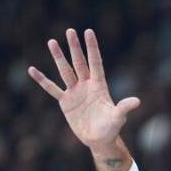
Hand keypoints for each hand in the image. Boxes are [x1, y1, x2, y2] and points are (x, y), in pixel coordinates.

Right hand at [28, 28, 139, 150]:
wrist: (99, 140)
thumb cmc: (111, 128)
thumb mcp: (118, 117)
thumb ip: (124, 107)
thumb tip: (138, 101)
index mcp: (100, 86)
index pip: (96, 62)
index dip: (92, 48)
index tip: (88, 32)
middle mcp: (86, 85)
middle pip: (80, 62)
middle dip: (75, 47)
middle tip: (70, 31)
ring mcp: (75, 92)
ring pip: (65, 71)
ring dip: (59, 57)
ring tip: (51, 42)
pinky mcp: (65, 102)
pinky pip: (52, 88)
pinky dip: (42, 80)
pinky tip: (32, 70)